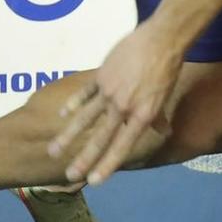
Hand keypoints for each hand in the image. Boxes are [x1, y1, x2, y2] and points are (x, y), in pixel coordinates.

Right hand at [47, 24, 180, 185]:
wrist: (160, 40)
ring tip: (53, 151)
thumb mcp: (164, 97)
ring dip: (68, 136)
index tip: (94, 181)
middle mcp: (123, 107)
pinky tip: (62, 115)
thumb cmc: (167, 70)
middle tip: (69, 175)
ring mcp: (109, 92)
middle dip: (84, 159)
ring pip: (84, 118)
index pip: (122, 146)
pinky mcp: (100, 77)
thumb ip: (157, 117)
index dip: (108, 164)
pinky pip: (83, 94)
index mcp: (141, 115)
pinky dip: (73, 104)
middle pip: (100, 138)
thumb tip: (162, 131)